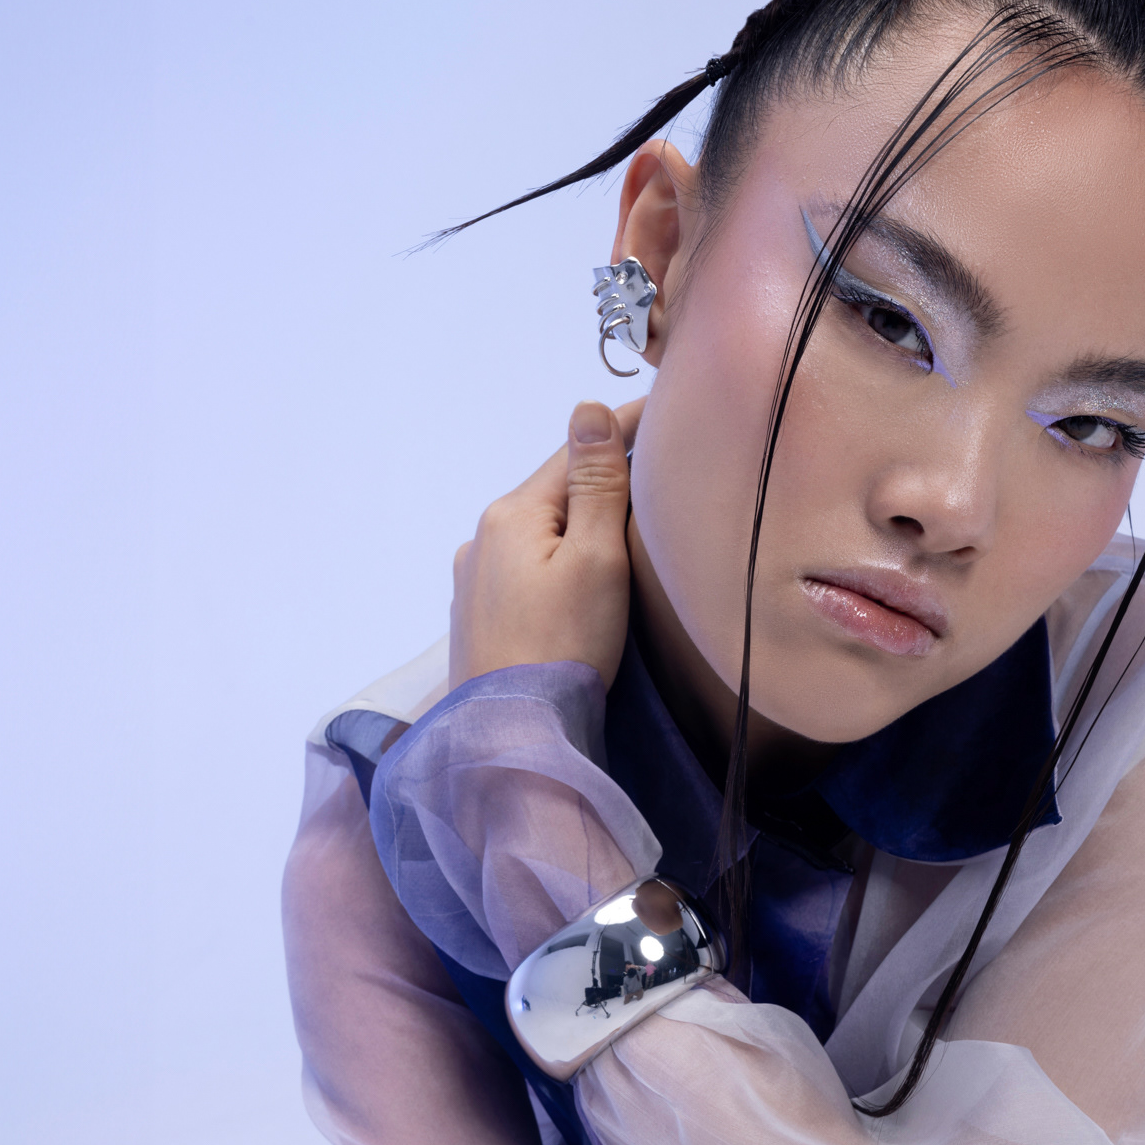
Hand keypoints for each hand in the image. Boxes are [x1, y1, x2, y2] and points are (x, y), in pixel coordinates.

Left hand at [449, 398, 645, 692]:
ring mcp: (476, 579)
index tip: (668, 409)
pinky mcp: (480, 616)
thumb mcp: (595, 558)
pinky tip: (579, 573)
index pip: (576, 452)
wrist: (511, 736)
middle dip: (601, 475)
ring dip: (578, 519)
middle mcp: (483, 539)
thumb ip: (596, 485)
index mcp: (512, 515)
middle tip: (657, 461)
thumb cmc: (562, 649)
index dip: (624, 429)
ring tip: (624, 519)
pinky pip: (527, 565)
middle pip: (555, 490)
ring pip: (540, 530)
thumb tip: (586, 409)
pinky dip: (558, 555)